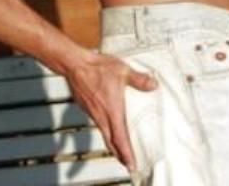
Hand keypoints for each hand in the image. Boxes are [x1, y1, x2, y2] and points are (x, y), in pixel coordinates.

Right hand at [64, 51, 158, 170]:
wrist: (75, 65)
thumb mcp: (123, 71)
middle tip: (127, 163)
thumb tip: (153, 85)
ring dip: (112, 143)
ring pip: (104, 133)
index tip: (131, 164)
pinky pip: (97, 123)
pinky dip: (104, 130)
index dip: (126, 153)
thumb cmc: (97, 68)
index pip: (120, 139)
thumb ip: (139, 79)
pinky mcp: (87, 107)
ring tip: (119, 147)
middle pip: (111, 142)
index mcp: (112, 111)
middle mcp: (101, 116)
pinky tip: (107, 124)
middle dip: (119, 154)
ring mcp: (93, 113)